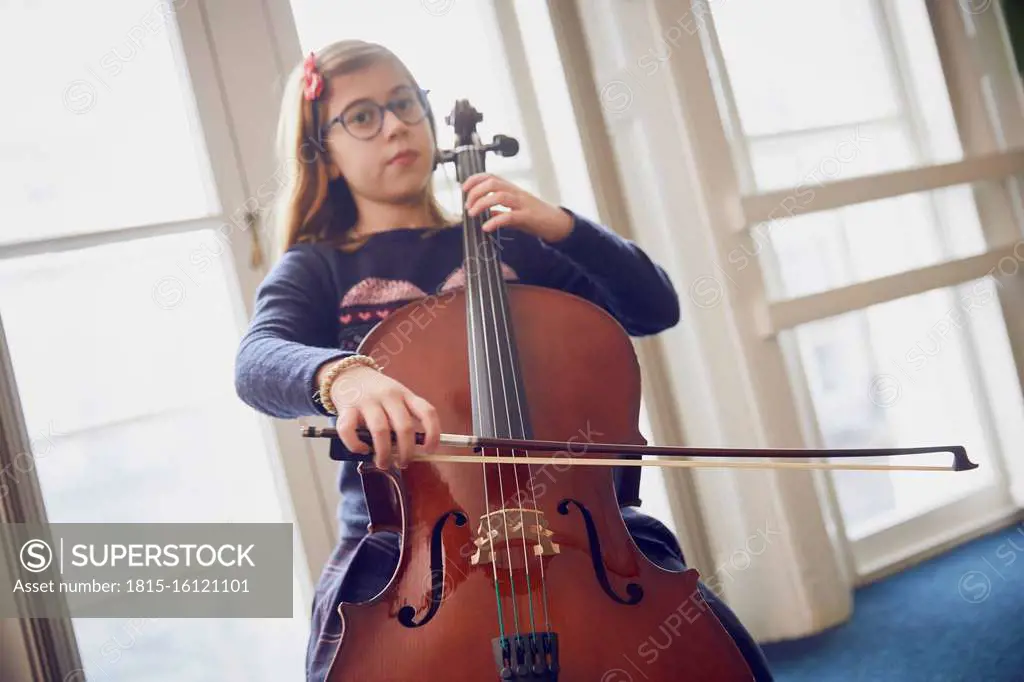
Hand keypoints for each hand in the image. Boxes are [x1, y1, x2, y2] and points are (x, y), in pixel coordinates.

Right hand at [326, 364, 440, 469]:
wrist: (349, 374)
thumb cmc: (376, 393)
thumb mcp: (396, 399)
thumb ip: (402, 419)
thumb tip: (409, 451)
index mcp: (405, 395)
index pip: (427, 412)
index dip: (433, 433)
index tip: (430, 450)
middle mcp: (389, 396)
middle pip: (404, 427)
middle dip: (406, 452)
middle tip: (403, 464)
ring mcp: (367, 401)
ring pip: (380, 431)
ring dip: (384, 453)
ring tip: (383, 463)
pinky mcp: (346, 408)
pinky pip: (349, 430)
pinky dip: (356, 445)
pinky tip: (361, 450)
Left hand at [462, 173, 573, 242]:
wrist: (557, 224)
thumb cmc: (535, 217)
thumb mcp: (514, 212)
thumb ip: (500, 211)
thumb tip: (485, 214)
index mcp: (512, 189)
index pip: (491, 176)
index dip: (475, 179)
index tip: (463, 188)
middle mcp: (516, 193)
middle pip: (493, 183)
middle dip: (476, 192)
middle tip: (467, 206)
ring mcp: (523, 204)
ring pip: (500, 196)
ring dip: (482, 203)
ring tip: (473, 213)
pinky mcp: (528, 217)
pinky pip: (510, 216)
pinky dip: (495, 221)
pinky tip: (486, 227)